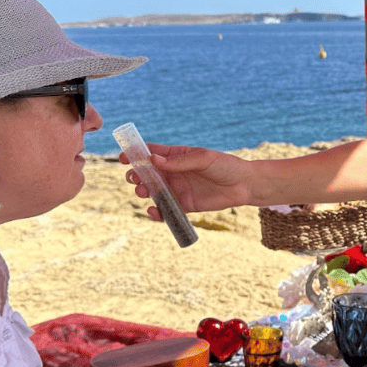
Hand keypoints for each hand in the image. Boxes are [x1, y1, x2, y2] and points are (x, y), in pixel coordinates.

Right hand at [121, 143, 251, 216]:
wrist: (243, 185)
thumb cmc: (225, 165)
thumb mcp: (203, 158)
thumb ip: (179, 162)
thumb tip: (153, 161)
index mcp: (176, 156)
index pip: (151, 154)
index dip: (135, 154)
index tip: (123, 158)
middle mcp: (173, 173)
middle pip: (147, 174)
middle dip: (136, 176)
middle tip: (135, 179)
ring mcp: (177, 189)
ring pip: (153, 192)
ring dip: (144, 192)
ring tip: (144, 192)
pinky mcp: (184, 205)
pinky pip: (166, 210)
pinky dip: (157, 212)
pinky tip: (153, 211)